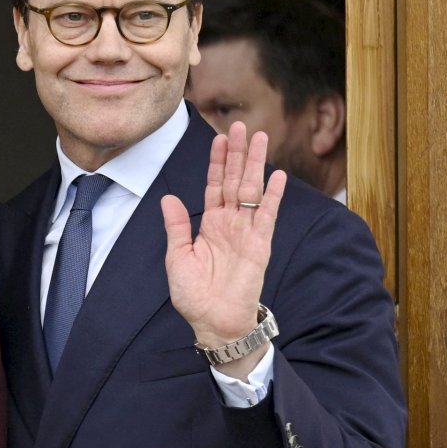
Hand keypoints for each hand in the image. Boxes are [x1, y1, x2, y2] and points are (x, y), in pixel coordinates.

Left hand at [160, 122, 285, 350]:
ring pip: (251, 190)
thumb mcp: (177, 257)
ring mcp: (246, 232)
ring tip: (260, 138)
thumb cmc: (194, 295)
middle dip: (238, 153)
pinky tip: (277, 175)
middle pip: (235, 180)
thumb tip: (168, 198)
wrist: (213, 322)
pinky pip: (266, 215)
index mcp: (209, 225)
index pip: (214, 185)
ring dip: (255, 164)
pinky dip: (272, 196)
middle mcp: (230, 223)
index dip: (217, 162)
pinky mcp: (259, 245)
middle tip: (241, 125)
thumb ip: (176, 226)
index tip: (219, 138)